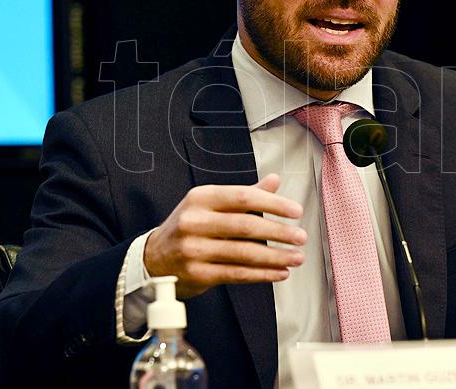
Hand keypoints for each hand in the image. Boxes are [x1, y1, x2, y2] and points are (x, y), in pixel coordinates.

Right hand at [144, 174, 306, 298]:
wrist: (154, 258)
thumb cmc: (190, 227)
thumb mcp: (210, 204)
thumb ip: (244, 194)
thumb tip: (274, 180)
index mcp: (201, 197)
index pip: (242, 197)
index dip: (273, 203)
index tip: (296, 211)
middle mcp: (195, 221)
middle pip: (245, 225)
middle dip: (279, 232)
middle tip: (301, 237)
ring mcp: (194, 249)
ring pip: (244, 253)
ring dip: (275, 256)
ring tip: (296, 257)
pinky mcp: (198, 273)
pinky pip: (237, 273)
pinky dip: (262, 274)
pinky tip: (280, 272)